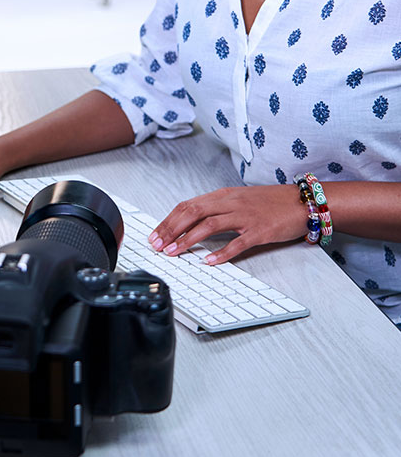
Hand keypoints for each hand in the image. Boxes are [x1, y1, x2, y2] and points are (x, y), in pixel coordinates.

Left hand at [148, 185, 306, 263]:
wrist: (301, 201)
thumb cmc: (270, 202)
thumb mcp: (239, 199)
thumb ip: (218, 208)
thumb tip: (193, 222)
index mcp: (223, 195)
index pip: (188, 205)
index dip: (169, 220)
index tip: (155, 234)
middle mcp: (231, 203)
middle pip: (193, 212)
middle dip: (171, 229)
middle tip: (157, 245)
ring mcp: (245, 216)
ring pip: (209, 225)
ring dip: (188, 240)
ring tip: (173, 252)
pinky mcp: (259, 231)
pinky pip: (237, 243)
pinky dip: (221, 253)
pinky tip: (208, 261)